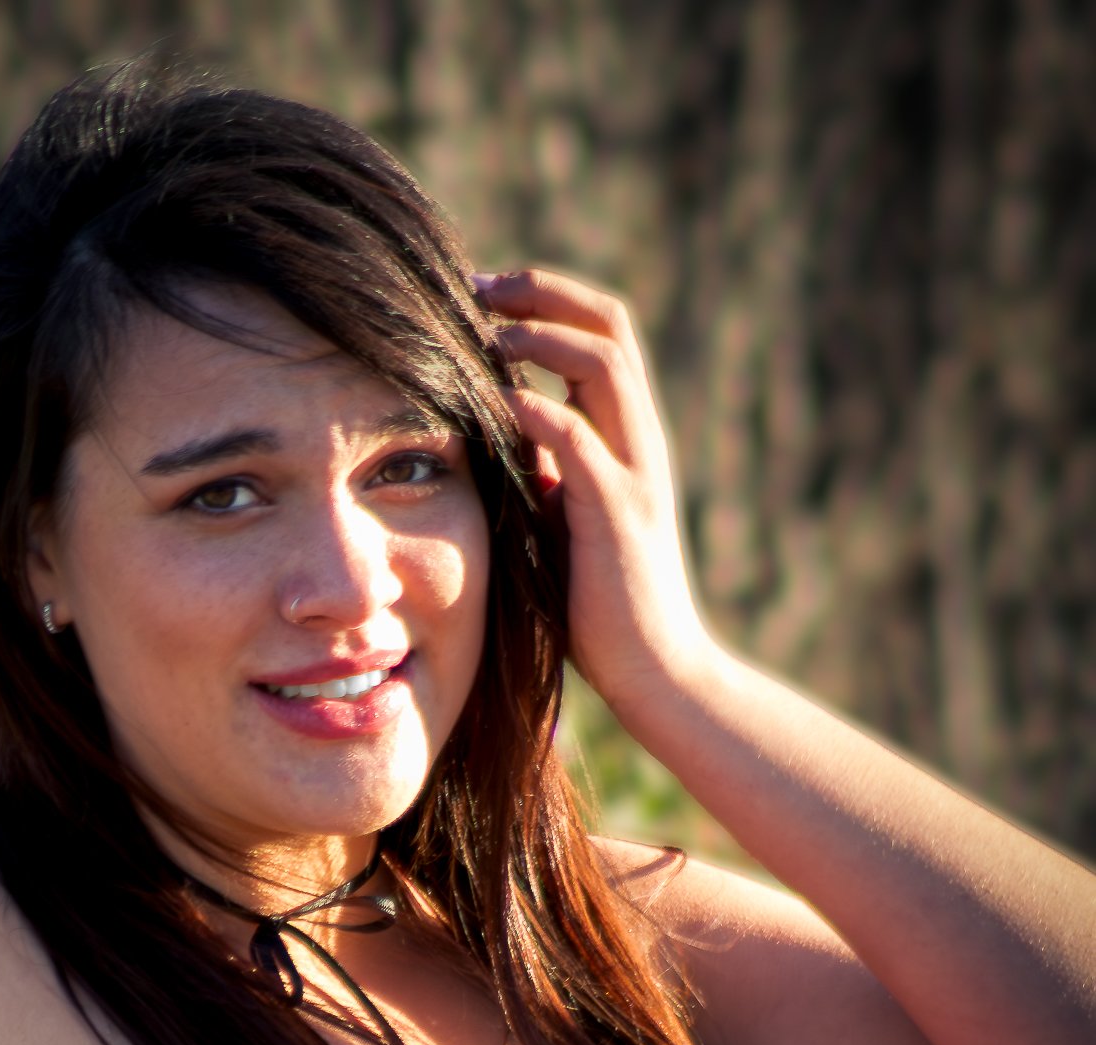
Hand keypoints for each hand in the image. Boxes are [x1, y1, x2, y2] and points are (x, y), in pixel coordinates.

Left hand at [473, 267, 717, 715]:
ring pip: (603, 364)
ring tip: (484, 330)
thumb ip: (543, 474)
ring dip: (540, 335)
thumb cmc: (601, 608)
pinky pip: (579, 439)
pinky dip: (536, 410)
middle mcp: (640, 441)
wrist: (655, 672)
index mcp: (626, 439)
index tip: (482, 299)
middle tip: (476, 284)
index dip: (545, 304)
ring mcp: (635, 472)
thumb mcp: (562, 522)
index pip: (598, 337)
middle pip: (608, 324)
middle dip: (542, 292)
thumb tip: (500, 433)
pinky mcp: (619, 512)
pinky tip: (494, 400)